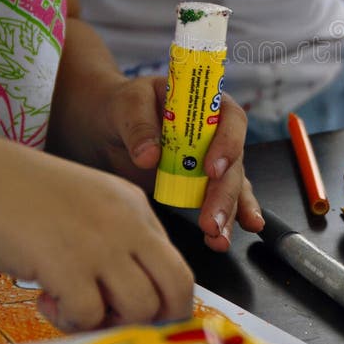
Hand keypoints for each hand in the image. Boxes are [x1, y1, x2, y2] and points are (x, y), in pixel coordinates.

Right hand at [0, 131, 193, 332]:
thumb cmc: (23, 196)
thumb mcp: (88, 208)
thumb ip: (117, 240)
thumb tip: (137, 296)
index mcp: (135, 206)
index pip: (177, 265)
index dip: (160, 301)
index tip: (134, 315)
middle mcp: (128, 222)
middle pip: (178, 288)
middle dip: (157, 321)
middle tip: (118, 323)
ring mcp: (101, 242)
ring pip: (141, 308)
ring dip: (108, 322)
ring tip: (73, 305)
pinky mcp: (68, 264)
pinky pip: (90, 316)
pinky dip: (68, 320)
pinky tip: (45, 298)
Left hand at [93, 76, 262, 251]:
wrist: (110, 126)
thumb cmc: (125, 105)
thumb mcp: (129, 104)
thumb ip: (139, 126)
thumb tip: (149, 155)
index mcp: (209, 104)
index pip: (231, 120)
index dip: (228, 144)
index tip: (211, 169)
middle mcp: (218, 134)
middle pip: (233, 163)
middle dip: (224, 194)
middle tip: (211, 219)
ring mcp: (212, 162)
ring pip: (230, 188)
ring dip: (226, 213)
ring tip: (217, 238)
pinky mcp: (201, 185)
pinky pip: (220, 202)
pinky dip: (226, 221)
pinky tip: (223, 239)